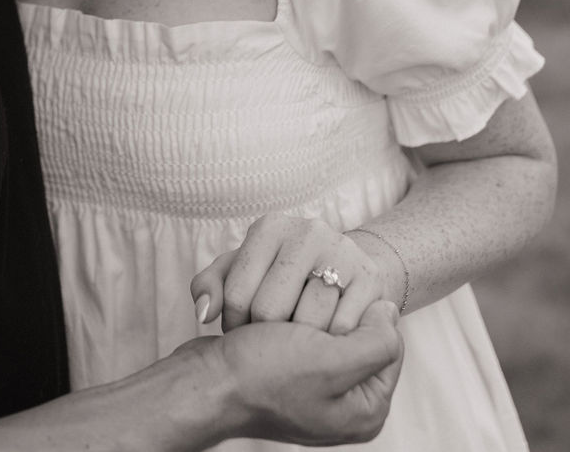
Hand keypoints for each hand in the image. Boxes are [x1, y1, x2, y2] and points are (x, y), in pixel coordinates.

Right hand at [185, 298, 403, 445]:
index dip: (360, 315)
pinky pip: (302, 333)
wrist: (205, 382)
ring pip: (328, 327)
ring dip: (308, 312)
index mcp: (364, 410)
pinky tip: (272, 320)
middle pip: (358, 335)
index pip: (386, 343)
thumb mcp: (331, 362)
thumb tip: (390, 313)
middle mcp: (344, 403)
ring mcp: (315, 389)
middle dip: (332, 315)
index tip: (327, 310)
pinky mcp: (289, 373)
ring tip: (284, 319)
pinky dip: (290, 318)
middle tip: (301, 318)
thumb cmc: (262, 376)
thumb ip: (377, 342)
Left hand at [191, 212, 387, 334]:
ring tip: (294, 344)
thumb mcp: (243, 272)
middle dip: (264, 339)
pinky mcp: (370, 278)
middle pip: (270, 311)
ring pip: (307, 323)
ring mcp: (342, 252)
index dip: (234, 325)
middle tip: (269, 344)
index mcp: (269, 227)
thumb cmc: (281, 274)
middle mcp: (307, 232)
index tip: (242, 331)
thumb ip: (211, 286)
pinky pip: (342, 330)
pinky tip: (324, 343)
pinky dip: (331, 346)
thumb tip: (204, 312)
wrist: (345, 267)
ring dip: (298, 347)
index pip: (236, 294)